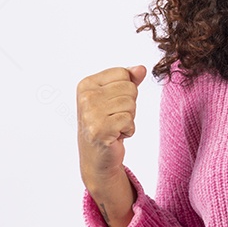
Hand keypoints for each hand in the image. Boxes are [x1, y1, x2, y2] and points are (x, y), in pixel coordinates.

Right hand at [76, 65, 146, 189]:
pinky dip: (128, 130)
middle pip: (129, 88)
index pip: (123, 73)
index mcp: (87, 84)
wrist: (98, 157)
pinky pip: (129, 120)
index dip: (126, 90)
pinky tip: (115, 136)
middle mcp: (86, 96)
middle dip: (129, 105)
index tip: (113, 104)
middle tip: (114, 118)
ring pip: (131, 104)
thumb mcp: (116, 97)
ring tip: (115, 126)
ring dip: (128, 118)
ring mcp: (90, 113)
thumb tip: (141, 69)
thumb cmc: (107, 124)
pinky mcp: (99, 129)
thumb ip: (128, 80)